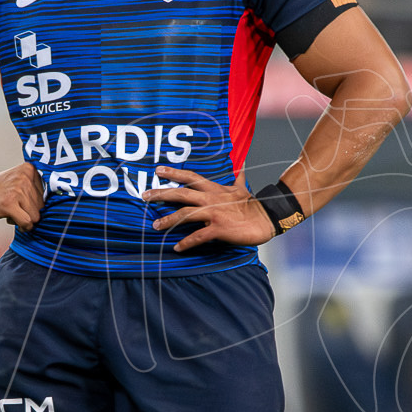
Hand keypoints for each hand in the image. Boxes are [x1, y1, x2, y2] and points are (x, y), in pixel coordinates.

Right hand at [0, 162, 44, 229]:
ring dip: (24, 220)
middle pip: (42, 208)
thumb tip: (49, 212)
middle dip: (29, 212)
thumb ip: (34, 190)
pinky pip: (27, 222)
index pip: (46, 196)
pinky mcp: (9, 203)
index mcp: (30, 170)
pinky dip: (22, 226)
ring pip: (35, 217)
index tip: (22, 201)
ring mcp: (18, 190)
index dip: (34, 203)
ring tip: (11, 212)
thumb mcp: (18, 180)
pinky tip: (11, 220)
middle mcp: (26, 178)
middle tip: (14, 207)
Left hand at [144, 167, 273, 251]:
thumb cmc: (252, 204)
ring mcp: (214, 214)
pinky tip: (177, 248)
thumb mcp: (242, 187)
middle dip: (161, 194)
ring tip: (155, 226)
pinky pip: (198, 236)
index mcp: (214, 189)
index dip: (174, 173)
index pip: (190, 177)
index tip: (158, 170)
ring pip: (185, 215)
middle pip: (181, 194)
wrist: (266, 217)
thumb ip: (237, 176)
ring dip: (168, 220)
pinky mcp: (218, 229)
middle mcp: (210, 199)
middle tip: (144, 195)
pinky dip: (186, 243)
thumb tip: (240, 164)